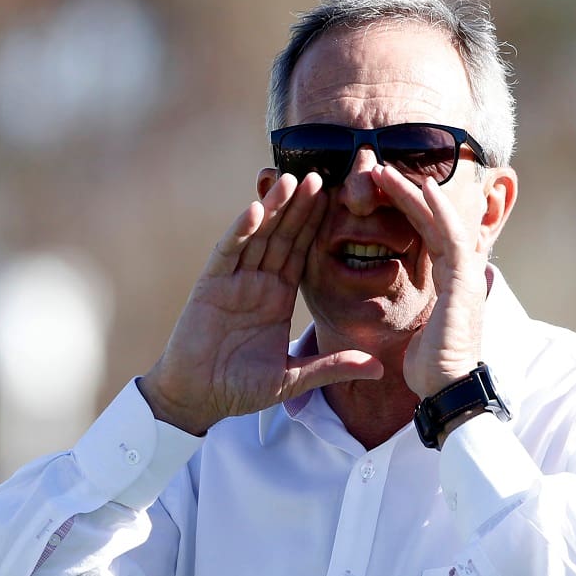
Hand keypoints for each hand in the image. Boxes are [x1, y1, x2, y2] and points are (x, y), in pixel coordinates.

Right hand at [139, 172, 383, 434]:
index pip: (302, 254)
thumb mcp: (293, 379)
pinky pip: (228, 253)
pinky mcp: (210, 286)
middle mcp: (257, 282)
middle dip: (300, 208)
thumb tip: (378, 369)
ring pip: (257, 236)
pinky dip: (240, 231)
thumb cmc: (239, 388)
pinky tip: (256, 210)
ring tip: (292, 180)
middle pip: (282, 236)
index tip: (340, 203)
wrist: (197, 398)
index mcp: (278, 297)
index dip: (318, 228)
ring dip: (273, 209)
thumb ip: (331, 367)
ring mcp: (233, 281)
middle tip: (322, 176)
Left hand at [371, 164, 489, 398]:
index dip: (407, 209)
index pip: (429, 234)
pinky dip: (438, 211)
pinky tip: (421, 188)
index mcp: (450, 281)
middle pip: (434, 220)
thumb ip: (413, 309)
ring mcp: (467, 274)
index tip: (382, 190)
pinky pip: (451, 236)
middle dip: (407, 193)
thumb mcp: (415, 328)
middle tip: (378, 169)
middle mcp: (462, 272)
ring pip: (441, 220)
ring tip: (385, 171)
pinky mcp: (465, 281)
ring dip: (414, 194)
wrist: (447, 388)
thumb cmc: (429, 366)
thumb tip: (399, 307)